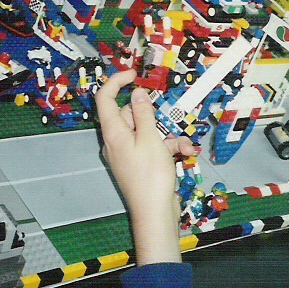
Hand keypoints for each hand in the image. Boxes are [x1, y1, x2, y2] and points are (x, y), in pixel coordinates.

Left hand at [95, 69, 197, 265]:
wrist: (155, 213)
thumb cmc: (150, 176)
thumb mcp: (150, 139)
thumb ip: (144, 113)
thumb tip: (136, 92)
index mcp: (113, 132)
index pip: (105, 98)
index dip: (117, 81)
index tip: (134, 74)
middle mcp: (116, 141)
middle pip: (130, 115)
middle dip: (154, 115)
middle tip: (170, 120)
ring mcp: (126, 153)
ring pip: (146, 131)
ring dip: (167, 134)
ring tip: (183, 145)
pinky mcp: (138, 164)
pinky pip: (151, 146)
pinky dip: (167, 147)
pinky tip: (184, 153)